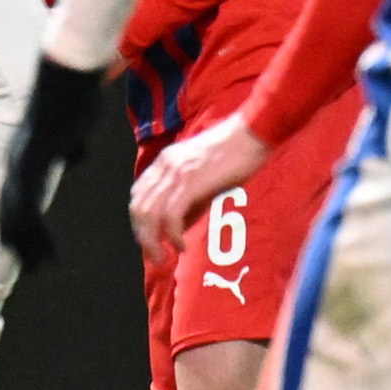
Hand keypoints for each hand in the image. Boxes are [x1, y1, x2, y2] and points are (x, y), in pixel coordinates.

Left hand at [0, 56, 102, 270]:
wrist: (69, 74)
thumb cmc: (74, 96)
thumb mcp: (72, 130)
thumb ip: (70, 146)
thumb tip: (74, 154)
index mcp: (24, 156)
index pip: (15, 199)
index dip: (17, 225)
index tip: (21, 249)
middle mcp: (15, 162)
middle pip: (10, 212)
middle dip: (18, 243)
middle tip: (28, 269)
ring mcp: (21, 163)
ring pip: (16, 215)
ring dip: (26, 245)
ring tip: (37, 267)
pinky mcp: (32, 162)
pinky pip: (28, 206)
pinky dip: (33, 233)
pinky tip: (41, 249)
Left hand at [129, 113, 272, 262]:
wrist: (253, 132)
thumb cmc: (236, 151)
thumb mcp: (202, 169)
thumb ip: (188, 191)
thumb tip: (181, 224)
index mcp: (165, 160)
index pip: (138, 194)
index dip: (139, 221)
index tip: (150, 238)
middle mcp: (164, 165)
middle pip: (138, 207)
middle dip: (143, 236)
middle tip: (155, 256)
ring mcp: (175, 173)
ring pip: (149, 215)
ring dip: (153, 241)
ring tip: (164, 257)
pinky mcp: (190, 182)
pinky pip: (170, 216)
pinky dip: (173, 235)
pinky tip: (181, 245)